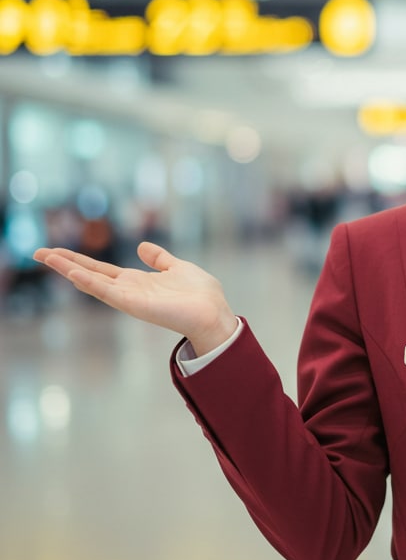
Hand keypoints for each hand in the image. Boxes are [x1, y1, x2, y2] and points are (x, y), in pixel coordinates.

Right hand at [33, 241, 237, 355]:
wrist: (214, 312)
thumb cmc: (200, 294)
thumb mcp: (177, 267)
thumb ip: (159, 258)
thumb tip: (142, 247)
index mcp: (137, 281)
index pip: (100, 270)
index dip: (79, 260)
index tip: (55, 250)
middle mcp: (128, 290)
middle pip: (89, 274)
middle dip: (64, 263)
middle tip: (37, 252)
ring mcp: (129, 298)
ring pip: (92, 282)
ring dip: (69, 269)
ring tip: (46, 257)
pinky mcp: (135, 305)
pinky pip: (108, 292)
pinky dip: (91, 283)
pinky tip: (74, 273)